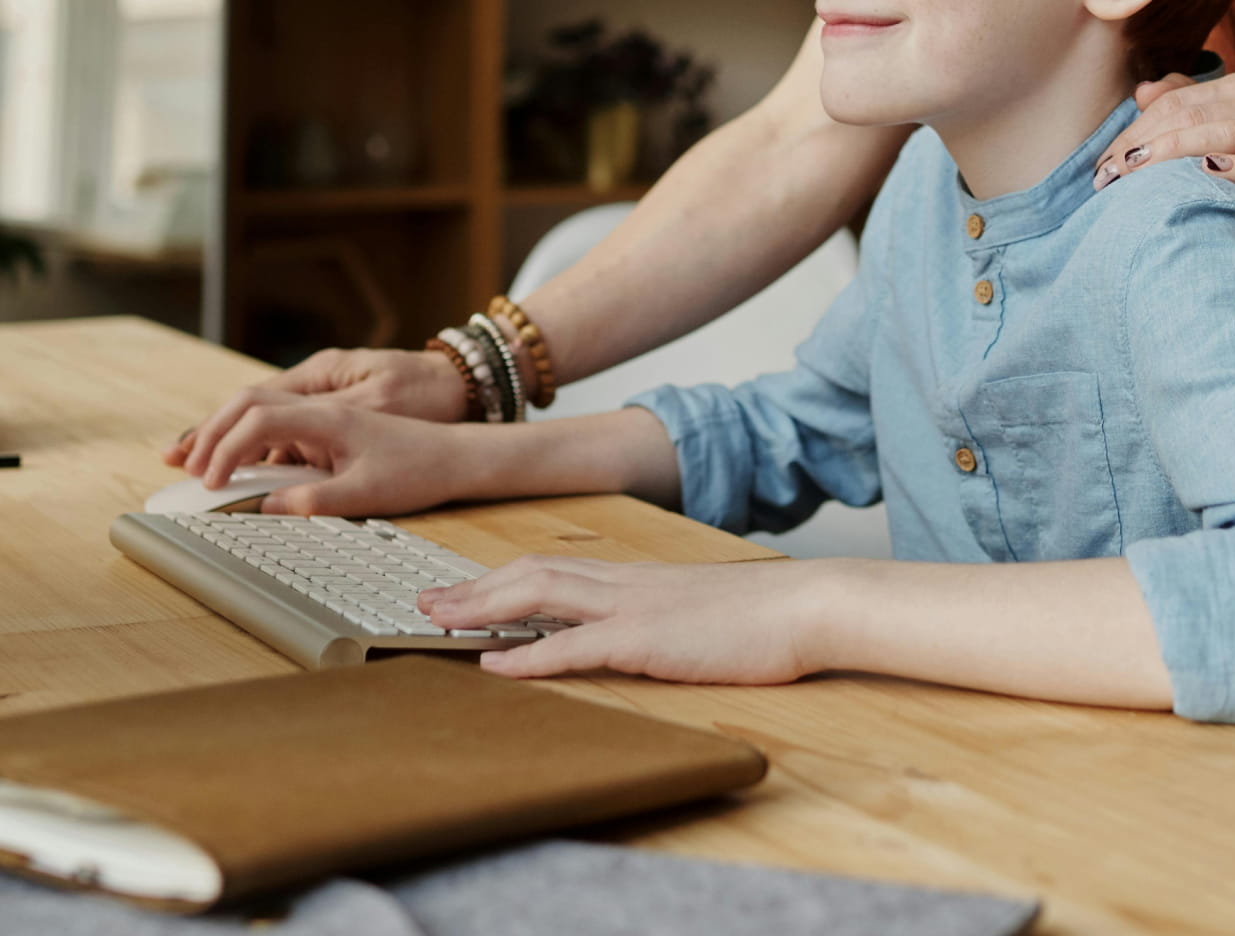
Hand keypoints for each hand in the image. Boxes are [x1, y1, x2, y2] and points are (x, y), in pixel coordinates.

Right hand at [161, 348, 468, 472]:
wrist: (457, 453)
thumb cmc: (418, 469)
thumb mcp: (368, 493)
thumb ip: (316, 500)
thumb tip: (267, 509)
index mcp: (328, 413)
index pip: (259, 418)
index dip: (226, 448)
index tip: (209, 482)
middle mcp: (322, 402)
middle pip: (249, 403)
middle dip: (209, 431)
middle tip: (177, 462)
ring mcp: (324, 409)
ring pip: (260, 411)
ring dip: (225, 433)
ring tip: (191, 461)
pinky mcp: (328, 423)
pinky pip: (278, 424)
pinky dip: (248, 440)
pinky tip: (234, 464)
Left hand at [421, 556, 835, 685]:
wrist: (808, 605)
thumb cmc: (766, 616)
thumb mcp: (701, 612)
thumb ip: (664, 616)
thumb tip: (640, 631)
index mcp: (636, 578)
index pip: (553, 567)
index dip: (501, 578)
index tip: (463, 590)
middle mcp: (625, 583)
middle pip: (531, 573)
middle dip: (473, 588)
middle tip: (426, 603)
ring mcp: (634, 607)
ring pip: (540, 594)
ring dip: (483, 607)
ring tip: (438, 622)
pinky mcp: (648, 639)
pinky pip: (575, 645)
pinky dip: (528, 655)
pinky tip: (494, 666)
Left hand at [1096, 70, 1234, 259]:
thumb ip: (1197, 104)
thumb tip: (1144, 93)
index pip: (1179, 99)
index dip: (1135, 128)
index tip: (1103, 164)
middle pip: (1196, 113)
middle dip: (1145, 141)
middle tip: (1108, 175)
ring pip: (1229, 133)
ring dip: (1177, 149)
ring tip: (1138, 169)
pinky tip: (1209, 172)